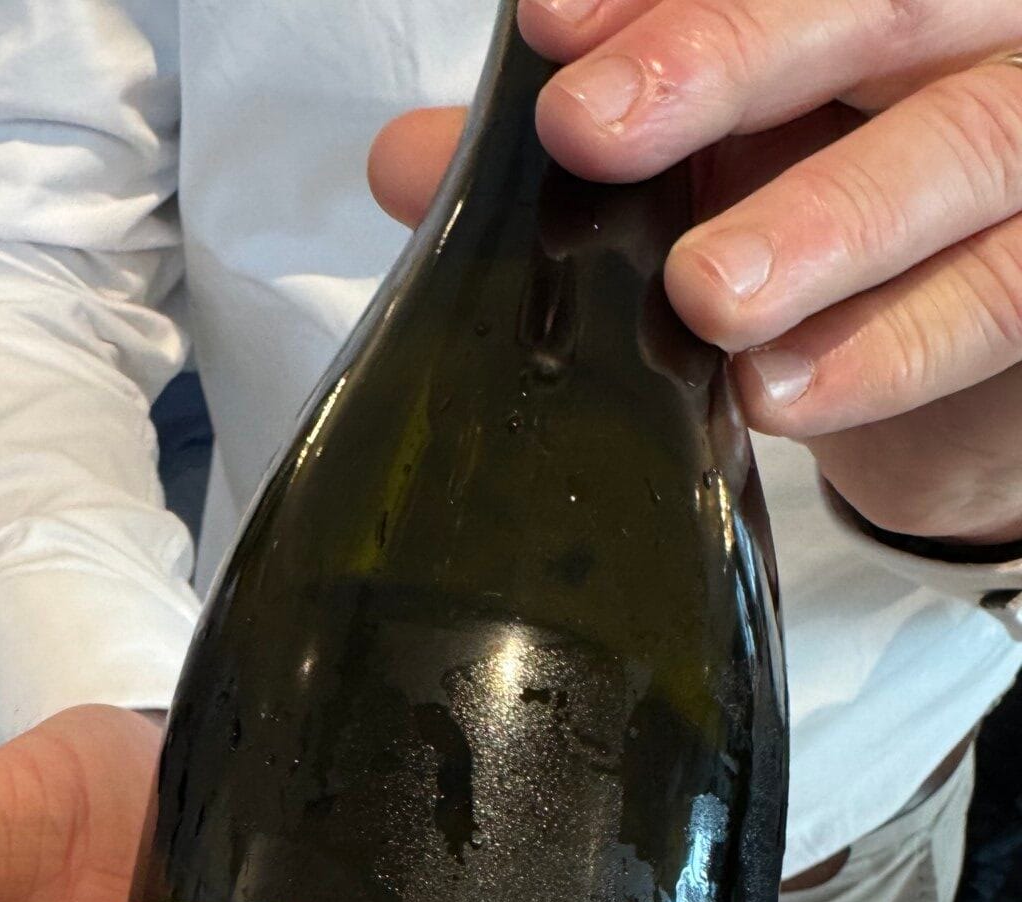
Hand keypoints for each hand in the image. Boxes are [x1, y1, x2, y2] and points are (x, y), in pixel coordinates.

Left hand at [370, 0, 1021, 545]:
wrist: (947, 359)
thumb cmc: (825, 217)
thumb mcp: (700, 172)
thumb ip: (584, 158)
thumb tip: (410, 161)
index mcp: (867, 1)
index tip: (548, 26)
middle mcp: (971, 29)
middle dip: (729, 54)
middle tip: (592, 130)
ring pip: (960, 147)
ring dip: (824, 221)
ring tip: (705, 298)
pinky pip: (1000, 295)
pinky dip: (890, 346)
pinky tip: (781, 391)